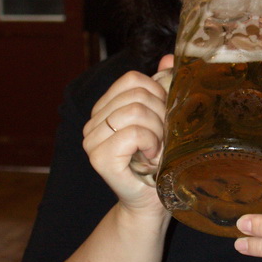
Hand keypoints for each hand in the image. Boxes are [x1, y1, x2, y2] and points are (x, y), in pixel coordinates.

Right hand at [83, 56, 173, 211]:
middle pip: (137, 95)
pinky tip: (151, 159)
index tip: (163, 119)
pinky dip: (150, 144)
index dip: (157, 94)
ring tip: (157, 151)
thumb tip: (169, 59)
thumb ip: (163, 88)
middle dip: (161, 117)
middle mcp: (93, 122)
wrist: (152, 202)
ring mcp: (92, 140)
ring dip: (158, 133)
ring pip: (135, 112)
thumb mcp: (164, 120)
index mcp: (106, 108)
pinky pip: (132, 133)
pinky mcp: (99, 158)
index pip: (133, 79)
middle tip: (162, 141)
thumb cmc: (160, 162)